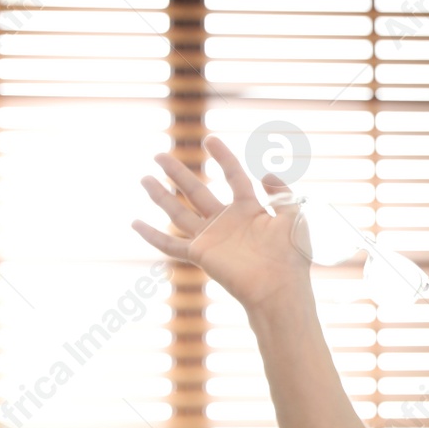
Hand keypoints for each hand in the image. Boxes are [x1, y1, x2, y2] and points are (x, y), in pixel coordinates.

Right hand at [131, 134, 311, 307]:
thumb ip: (282, 192)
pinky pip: (170, 244)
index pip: (233, 176)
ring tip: (144, 178)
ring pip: (178, 212)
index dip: (223, 157)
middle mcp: (226, 222)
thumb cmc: (291, 257)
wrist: (279, 288)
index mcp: (249, 210)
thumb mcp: (293, 216)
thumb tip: (266, 171)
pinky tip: (135, 223)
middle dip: (177, 173)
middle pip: (196, 191)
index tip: (210, 139)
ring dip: (160, 195)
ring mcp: (211, 238)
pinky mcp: (200, 254)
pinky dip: (152, 235)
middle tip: (158, 156)